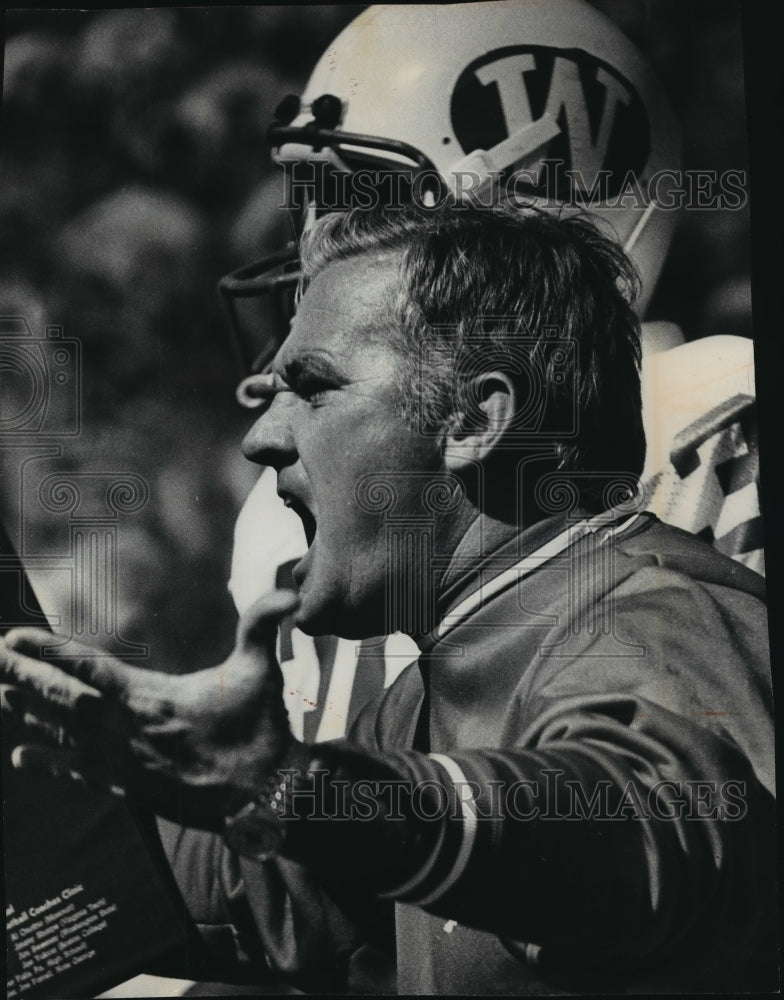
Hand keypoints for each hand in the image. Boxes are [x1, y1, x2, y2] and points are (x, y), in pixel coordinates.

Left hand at [0, 590, 303, 830]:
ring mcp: (122, 763)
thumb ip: (263, 625)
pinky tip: (21, 756)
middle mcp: (126, 731)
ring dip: (28, 713)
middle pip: (61, 700)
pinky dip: (48, 764)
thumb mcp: (261, 671)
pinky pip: (78, 774)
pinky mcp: (128, 790)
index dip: (48, 652)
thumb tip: (289, 592)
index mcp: (151, 698)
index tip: (13, 636)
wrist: (264, 799)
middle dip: (22, 677)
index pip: (87, 668)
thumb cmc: (260, 731)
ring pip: (63, 734)